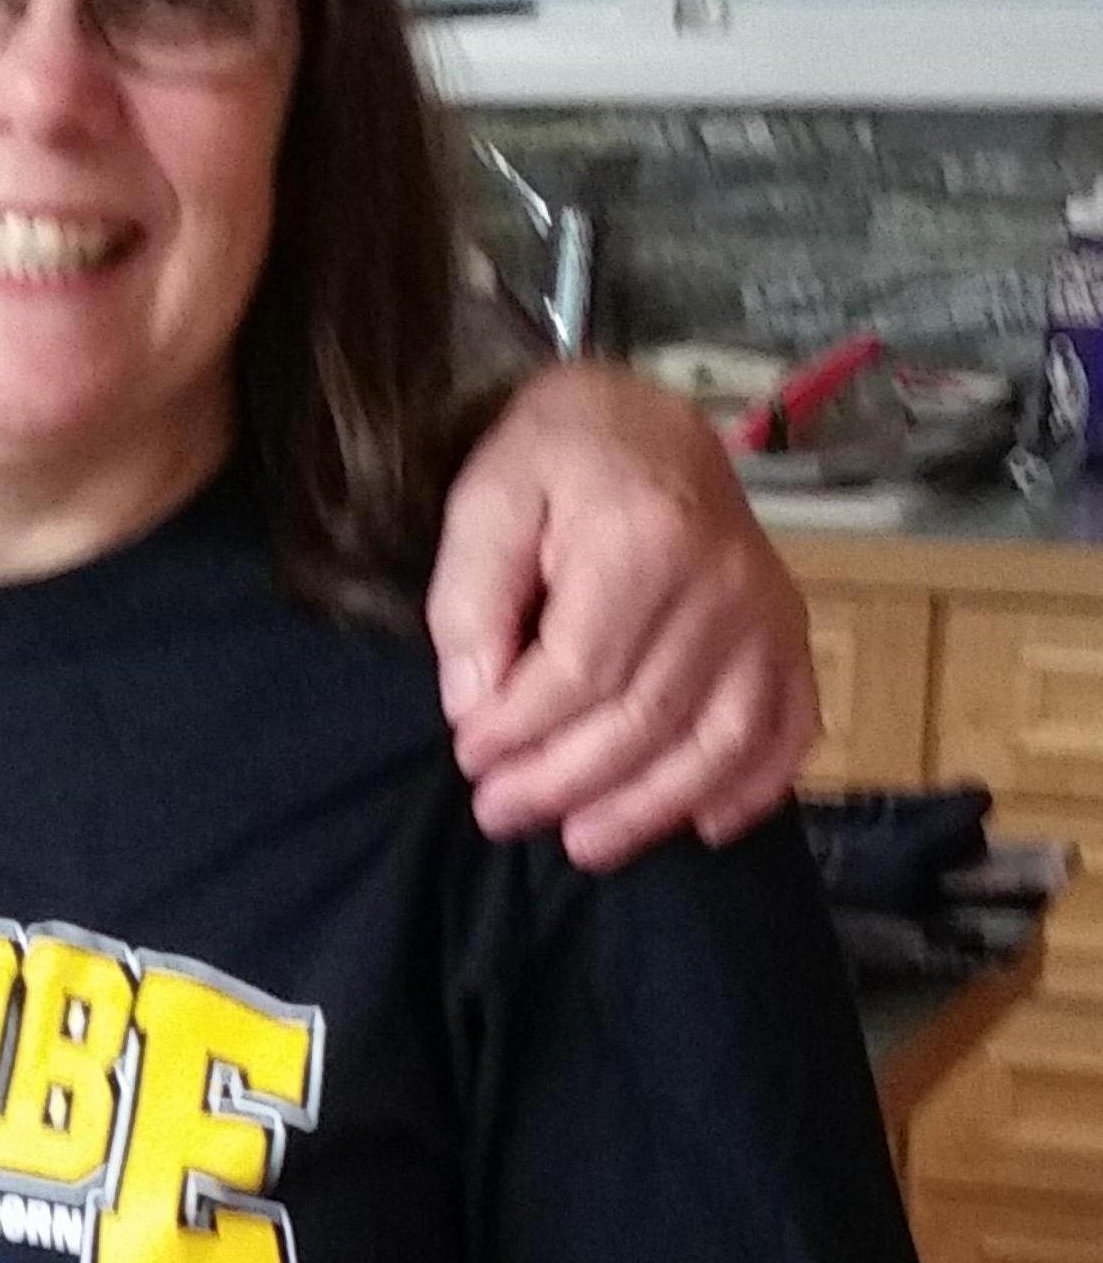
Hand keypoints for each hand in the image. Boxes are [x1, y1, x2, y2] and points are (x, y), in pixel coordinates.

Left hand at [426, 361, 817, 869]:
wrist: (643, 418)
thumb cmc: (553, 457)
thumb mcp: (485, 499)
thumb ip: (470, 599)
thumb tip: (473, 704)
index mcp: (642, 537)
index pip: (577, 670)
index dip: (520, 728)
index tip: (470, 757)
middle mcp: (723, 583)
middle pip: (645, 716)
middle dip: (566, 782)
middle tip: (500, 814)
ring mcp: (770, 614)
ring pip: (717, 741)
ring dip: (649, 808)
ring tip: (582, 844)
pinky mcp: (793, 634)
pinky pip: (788, 730)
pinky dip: (751, 788)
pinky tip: (701, 826)